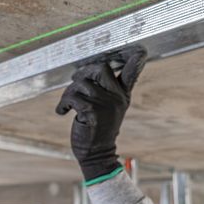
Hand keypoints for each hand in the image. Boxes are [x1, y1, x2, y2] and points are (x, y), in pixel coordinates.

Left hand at [55, 50, 145, 181]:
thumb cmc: (98, 128)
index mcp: (122, 95)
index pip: (132, 72)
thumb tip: (88, 70)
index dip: (136, 58)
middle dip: (83, 72)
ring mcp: (105, 105)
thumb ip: (104, 90)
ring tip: (67, 104)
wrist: (96, 154)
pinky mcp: (92, 113)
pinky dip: (63, 104)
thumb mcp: (107, 108)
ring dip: (68, 92)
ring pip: (81, 83)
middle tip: (75, 82)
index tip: (141, 49)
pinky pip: (72, 97)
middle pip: (100, 67)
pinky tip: (62, 112)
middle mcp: (117, 97)